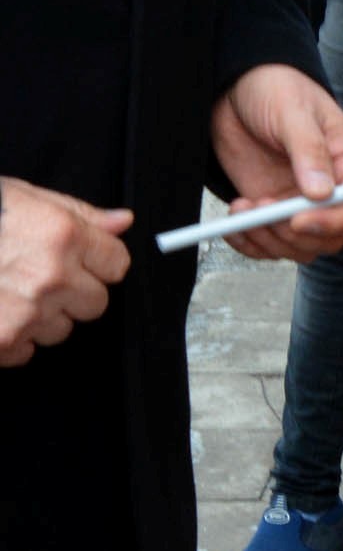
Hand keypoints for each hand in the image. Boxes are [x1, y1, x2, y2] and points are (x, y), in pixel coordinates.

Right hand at [0, 179, 131, 366]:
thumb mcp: (29, 198)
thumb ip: (82, 214)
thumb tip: (122, 222)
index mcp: (64, 237)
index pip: (117, 264)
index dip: (102, 262)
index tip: (86, 262)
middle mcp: (51, 278)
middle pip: (96, 303)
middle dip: (77, 293)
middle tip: (45, 279)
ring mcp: (25, 314)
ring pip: (61, 330)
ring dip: (44, 317)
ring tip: (13, 293)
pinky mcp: (0, 342)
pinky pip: (26, 352)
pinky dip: (14, 338)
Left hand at [211, 65, 342, 263]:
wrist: (237, 91)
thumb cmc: (276, 89)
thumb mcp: (293, 111)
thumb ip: (309, 150)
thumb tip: (322, 193)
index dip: (336, 221)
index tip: (299, 219)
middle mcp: (330, 186)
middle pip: (332, 236)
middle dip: (295, 234)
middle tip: (264, 211)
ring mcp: (299, 201)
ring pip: (299, 247)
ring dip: (268, 239)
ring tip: (244, 208)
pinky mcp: (271, 209)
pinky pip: (268, 245)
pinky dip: (249, 242)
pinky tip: (234, 219)